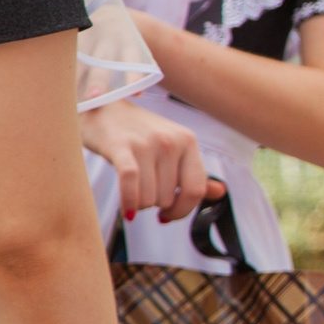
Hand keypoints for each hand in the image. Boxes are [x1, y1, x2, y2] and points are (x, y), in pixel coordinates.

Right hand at [80, 99, 215, 221]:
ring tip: (131, 192)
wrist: (101, 108)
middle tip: (142, 193)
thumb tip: (221, 192)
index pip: (197, 189)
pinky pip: (130, 184)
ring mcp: (147, 143)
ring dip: (139, 204)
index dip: (183, 210)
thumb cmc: (138, 134)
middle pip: (169, 197)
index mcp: (188, 141)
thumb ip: (194, 173)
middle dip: (154, 204)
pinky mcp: (121, 147)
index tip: (167, 216)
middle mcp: (171, 141)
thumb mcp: (172, 149)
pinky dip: (129, 203)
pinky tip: (127, 212)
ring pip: (150, 197)